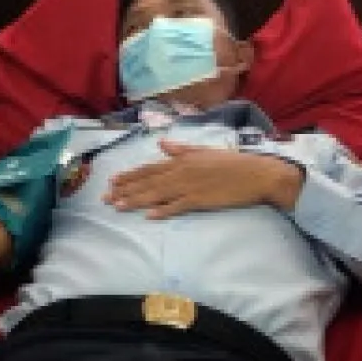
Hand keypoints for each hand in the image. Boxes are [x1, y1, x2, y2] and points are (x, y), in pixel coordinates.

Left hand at [104, 141, 303, 218]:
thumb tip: (161, 144)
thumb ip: (180, 149)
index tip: (112, 181)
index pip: (149, 168)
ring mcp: (190, 186)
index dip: (130, 175)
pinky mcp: (201, 200)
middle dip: (125, 190)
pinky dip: (163, 210)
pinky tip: (149, 216)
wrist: (256, 173)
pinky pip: (178, 206)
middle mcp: (181, 172)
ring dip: (136, 200)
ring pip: (157, 194)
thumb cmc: (232, 162)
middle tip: (105, 198)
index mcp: (181, 160)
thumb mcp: (203, 151)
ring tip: (118, 206)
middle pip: (147, 182)